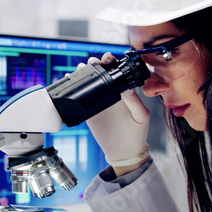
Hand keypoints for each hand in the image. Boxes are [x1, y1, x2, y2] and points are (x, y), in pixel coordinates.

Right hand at [83, 52, 150, 169]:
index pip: (117, 71)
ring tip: (80, 69)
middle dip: (95, 63)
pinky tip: (71, 80)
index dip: (111, 61)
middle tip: (92, 63)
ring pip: (89, 81)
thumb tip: (127, 87)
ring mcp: (99, 101)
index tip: (107, 58)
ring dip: (84, 72)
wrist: (123, 153)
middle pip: (100, 72)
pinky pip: (80, 97)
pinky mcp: (89, 111)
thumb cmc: (137, 135)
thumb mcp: (141, 117)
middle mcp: (111, 93)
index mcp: (124, 91)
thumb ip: (135, 102)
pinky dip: (74, 87)